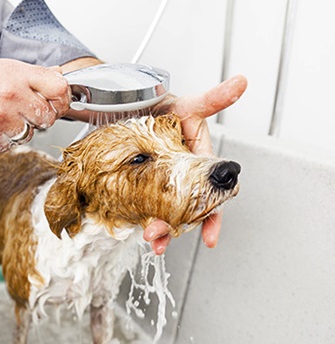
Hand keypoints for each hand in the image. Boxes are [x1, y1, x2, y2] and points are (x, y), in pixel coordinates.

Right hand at [0, 59, 70, 152]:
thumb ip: (29, 75)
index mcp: (15, 74)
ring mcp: (1, 118)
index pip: (59, 87)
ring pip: (30, 134)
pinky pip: (11, 146)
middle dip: (38, 117)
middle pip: (48, 115)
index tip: (56, 102)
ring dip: (18, 131)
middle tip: (19, 112)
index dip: (61, 98)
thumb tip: (57, 76)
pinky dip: (2, 141)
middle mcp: (10, 95)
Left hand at [144, 75, 247, 253]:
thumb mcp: (187, 105)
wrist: (125, 104)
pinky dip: (142, 218)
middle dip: (176, 227)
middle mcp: (182, 175)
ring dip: (158, 227)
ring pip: (164, 211)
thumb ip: (212, 98)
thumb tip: (240, 83)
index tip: (210, 237)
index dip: (211, 216)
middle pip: (184, 208)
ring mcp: (160, 181)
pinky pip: (144, 205)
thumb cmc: (161, 105)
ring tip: (151, 238)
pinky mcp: (140, 183)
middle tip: (162, 237)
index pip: (210, 194)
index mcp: (198, 162)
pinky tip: (137, 228)